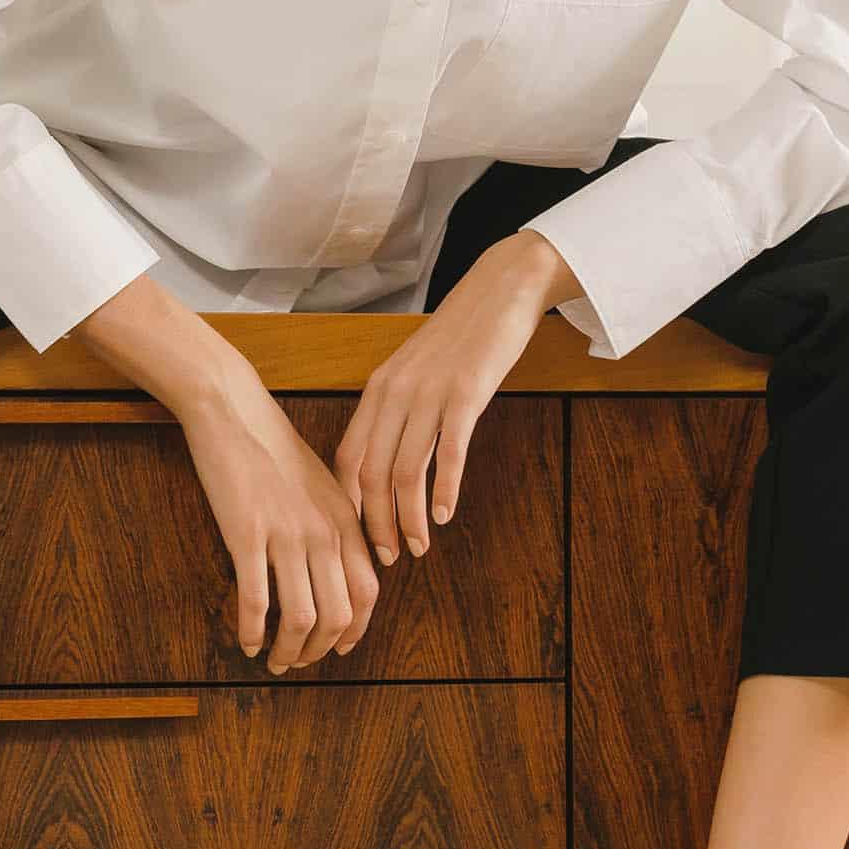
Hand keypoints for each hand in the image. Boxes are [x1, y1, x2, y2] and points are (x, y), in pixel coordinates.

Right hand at [180, 370, 382, 676]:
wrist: (234, 411)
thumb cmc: (275, 447)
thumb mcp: (322, 484)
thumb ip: (336, 525)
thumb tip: (340, 568)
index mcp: (345, 520)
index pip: (367, 592)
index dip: (354, 630)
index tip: (337, 648)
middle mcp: (324, 532)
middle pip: (339, 614)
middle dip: (319, 651)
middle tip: (299, 661)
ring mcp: (286, 534)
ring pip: (302, 618)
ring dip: (289, 651)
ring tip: (274, 660)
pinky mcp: (246, 535)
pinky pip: (256, 600)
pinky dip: (253, 631)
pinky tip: (246, 641)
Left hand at [333, 234, 560, 568]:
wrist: (500, 290)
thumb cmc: (461, 337)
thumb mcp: (416, 371)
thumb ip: (399, 411)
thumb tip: (389, 461)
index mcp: (378, 390)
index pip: (348, 458)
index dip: (349, 505)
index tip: (357, 538)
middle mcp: (395, 392)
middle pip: (371, 473)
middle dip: (375, 523)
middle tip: (386, 558)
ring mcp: (429, 393)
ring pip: (406, 470)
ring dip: (408, 518)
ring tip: (418, 547)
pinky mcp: (465, 393)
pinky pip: (448, 451)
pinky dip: (443, 490)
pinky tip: (443, 515)